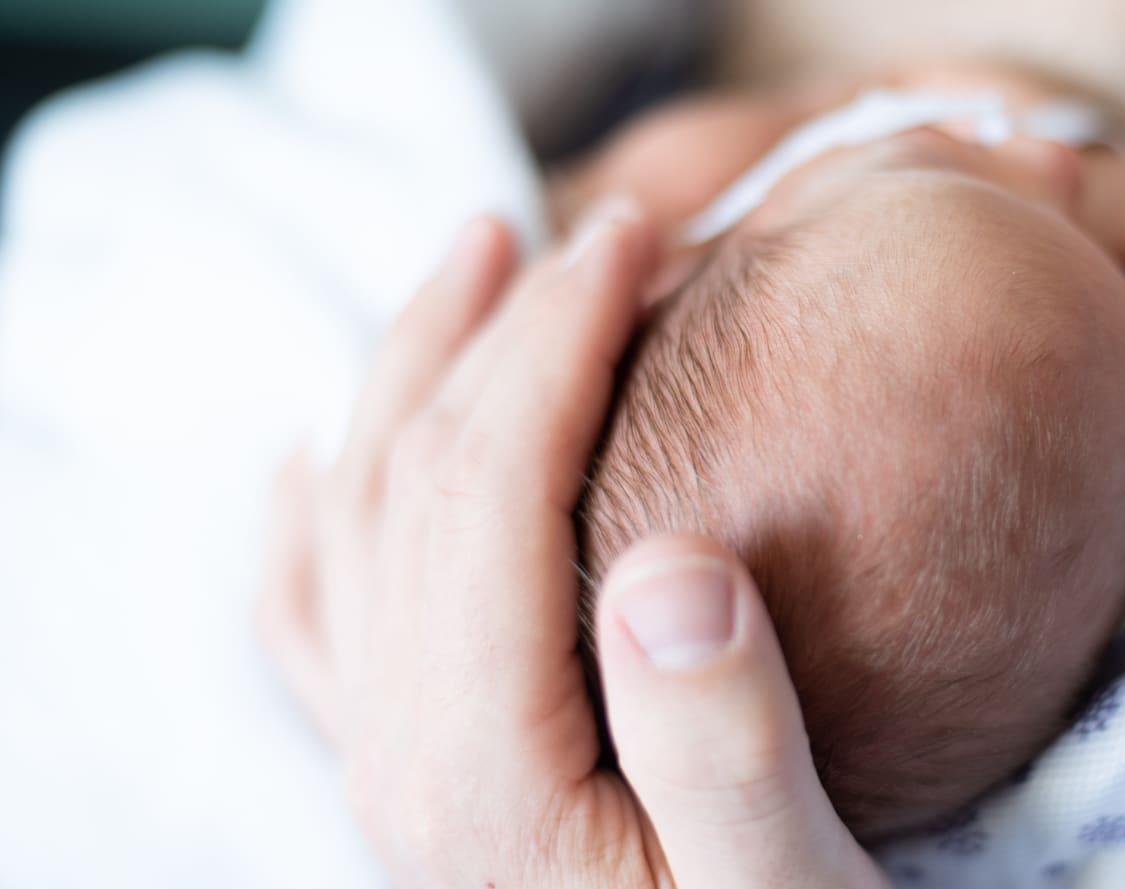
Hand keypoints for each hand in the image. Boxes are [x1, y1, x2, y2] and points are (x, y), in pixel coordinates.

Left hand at [256, 204, 885, 888]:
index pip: (487, 494)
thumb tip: (671, 562)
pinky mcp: (415, 780)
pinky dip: (312, 520)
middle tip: (594, 231)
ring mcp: (392, 771)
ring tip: (472, 268)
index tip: (635, 238)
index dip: (554, 344)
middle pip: (410, 484)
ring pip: (352, 526)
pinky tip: (316, 464)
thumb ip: (725, 744)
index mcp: (488, 772)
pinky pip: (315, 625)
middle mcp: (405, 763)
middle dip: (493, 331)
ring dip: (408, 380)